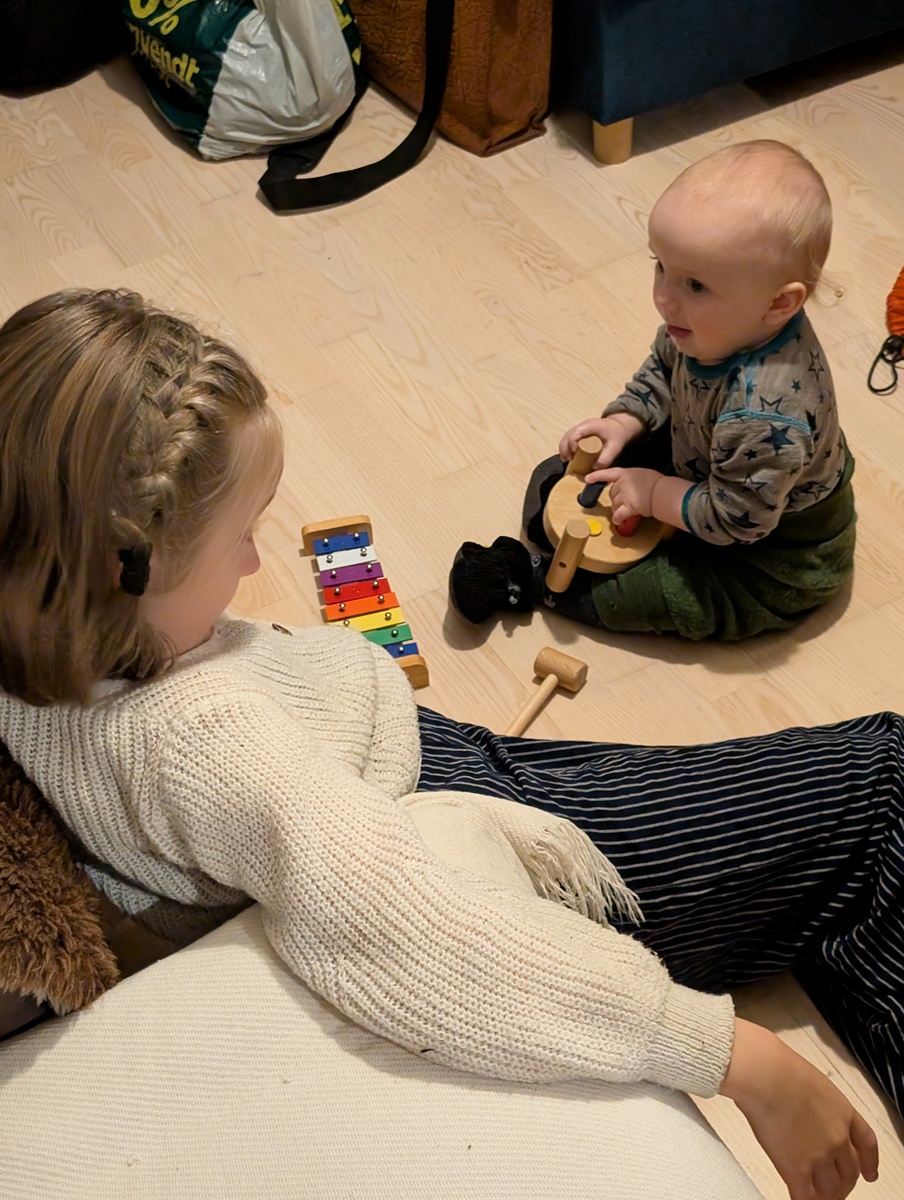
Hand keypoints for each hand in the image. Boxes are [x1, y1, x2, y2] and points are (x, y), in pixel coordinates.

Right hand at [558, 414, 643, 469]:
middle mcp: (582, 425)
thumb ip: (606, 458)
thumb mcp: (615, 447)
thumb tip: (594, 468)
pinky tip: (568, 456)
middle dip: (565, 448)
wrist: (619, 427)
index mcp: (590, 426)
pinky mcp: (579, 433)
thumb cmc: (616, 434)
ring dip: (564, 448)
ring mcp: (579, 428)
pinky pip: (568, 439)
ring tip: (566, 460)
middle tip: (568, 460)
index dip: (571, 442)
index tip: (573, 454)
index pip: (575, 432)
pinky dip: (566, 447)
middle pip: (567, 435)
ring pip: (566, 437)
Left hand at [588, 466, 662, 525]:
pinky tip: (620, 521)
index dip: (597, 476)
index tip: (587, 479)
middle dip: (616, 499)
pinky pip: (618, 515)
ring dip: (618, 509)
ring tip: (626, 512)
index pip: (609, 473)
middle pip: (612, 493)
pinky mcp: (628, 507)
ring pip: (614, 505)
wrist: (662, 492)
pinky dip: (618, 519)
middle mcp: (622, 483)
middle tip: (625, 503)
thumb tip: (632, 487)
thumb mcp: (644, 474)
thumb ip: (634, 479)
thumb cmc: (658, 483)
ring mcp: (624, 495)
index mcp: (626, 473)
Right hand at [721, 1019, 878, 1199]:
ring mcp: (819, 1155)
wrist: (764, 1074)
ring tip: (815, 1196)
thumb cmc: (779, 1068)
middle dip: (843, 1184)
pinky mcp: (796, 1168)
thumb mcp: (814, 1083)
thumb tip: (807, 1117)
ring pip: (831, 1190)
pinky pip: (806, 1197)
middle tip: (833, 1188)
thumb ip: (819, 1107)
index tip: (870, 1174)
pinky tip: (797, 1197)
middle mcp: (838, 1137)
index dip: (870, 1163)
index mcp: (844, 1112)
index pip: (867, 1144)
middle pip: (849, 1173)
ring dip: (825, 1196)